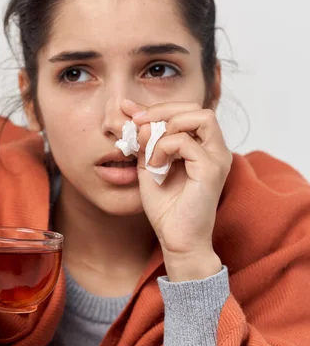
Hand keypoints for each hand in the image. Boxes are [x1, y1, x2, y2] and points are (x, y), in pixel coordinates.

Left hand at [122, 100, 230, 280]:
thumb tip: (128, 110)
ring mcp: (217, 158)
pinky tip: (155, 165)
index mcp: (202, 146)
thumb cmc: (165, 207)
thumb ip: (143, 139)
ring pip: (199, 116)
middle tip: (137, 124)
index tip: (129, 113)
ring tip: (151, 150)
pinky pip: (187, 142)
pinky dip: (164, 147)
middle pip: (195, 107)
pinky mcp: (211, 170)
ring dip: (167, 127)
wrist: (175, 238)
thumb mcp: (148, 164)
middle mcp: (215, 148)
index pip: (185, 109)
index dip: (157, 107)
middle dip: (161, 111)